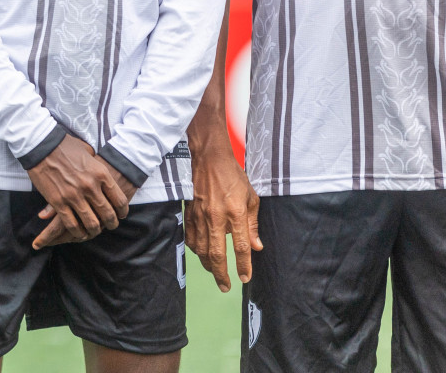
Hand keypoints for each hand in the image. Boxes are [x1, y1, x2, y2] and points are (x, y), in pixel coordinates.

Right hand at [25, 134, 131, 248]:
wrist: (41, 145)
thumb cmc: (64, 145)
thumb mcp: (87, 151)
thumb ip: (96, 162)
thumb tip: (99, 166)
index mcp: (101, 173)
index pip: (119, 200)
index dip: (123, 211)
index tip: (121, 214)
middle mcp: (90, 186)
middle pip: (108, 214)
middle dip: (111, 223)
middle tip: (111, 225)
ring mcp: (74, 195)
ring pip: (91, 223)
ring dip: (95, 230)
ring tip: (95, 231)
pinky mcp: (58, 202)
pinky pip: (72, 224)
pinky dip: (78, 232)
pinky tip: (80, 233)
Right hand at [186, 140, 261, 290]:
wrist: (208, 159)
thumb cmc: (232, 176)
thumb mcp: (250, 197)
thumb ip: (253, 224)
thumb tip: (256, 247)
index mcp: (235, 212)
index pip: (240, 246)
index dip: (244, 265)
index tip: (245, 278)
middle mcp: (216, 217)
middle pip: (217, 254)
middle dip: (221, 274)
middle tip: (226, 287)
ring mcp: (200, 216)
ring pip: (201, 249)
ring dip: (208, 265)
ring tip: (215, 273)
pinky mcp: (189, 213)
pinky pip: (190, 238)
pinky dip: (195, 250)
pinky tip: (200, 254)